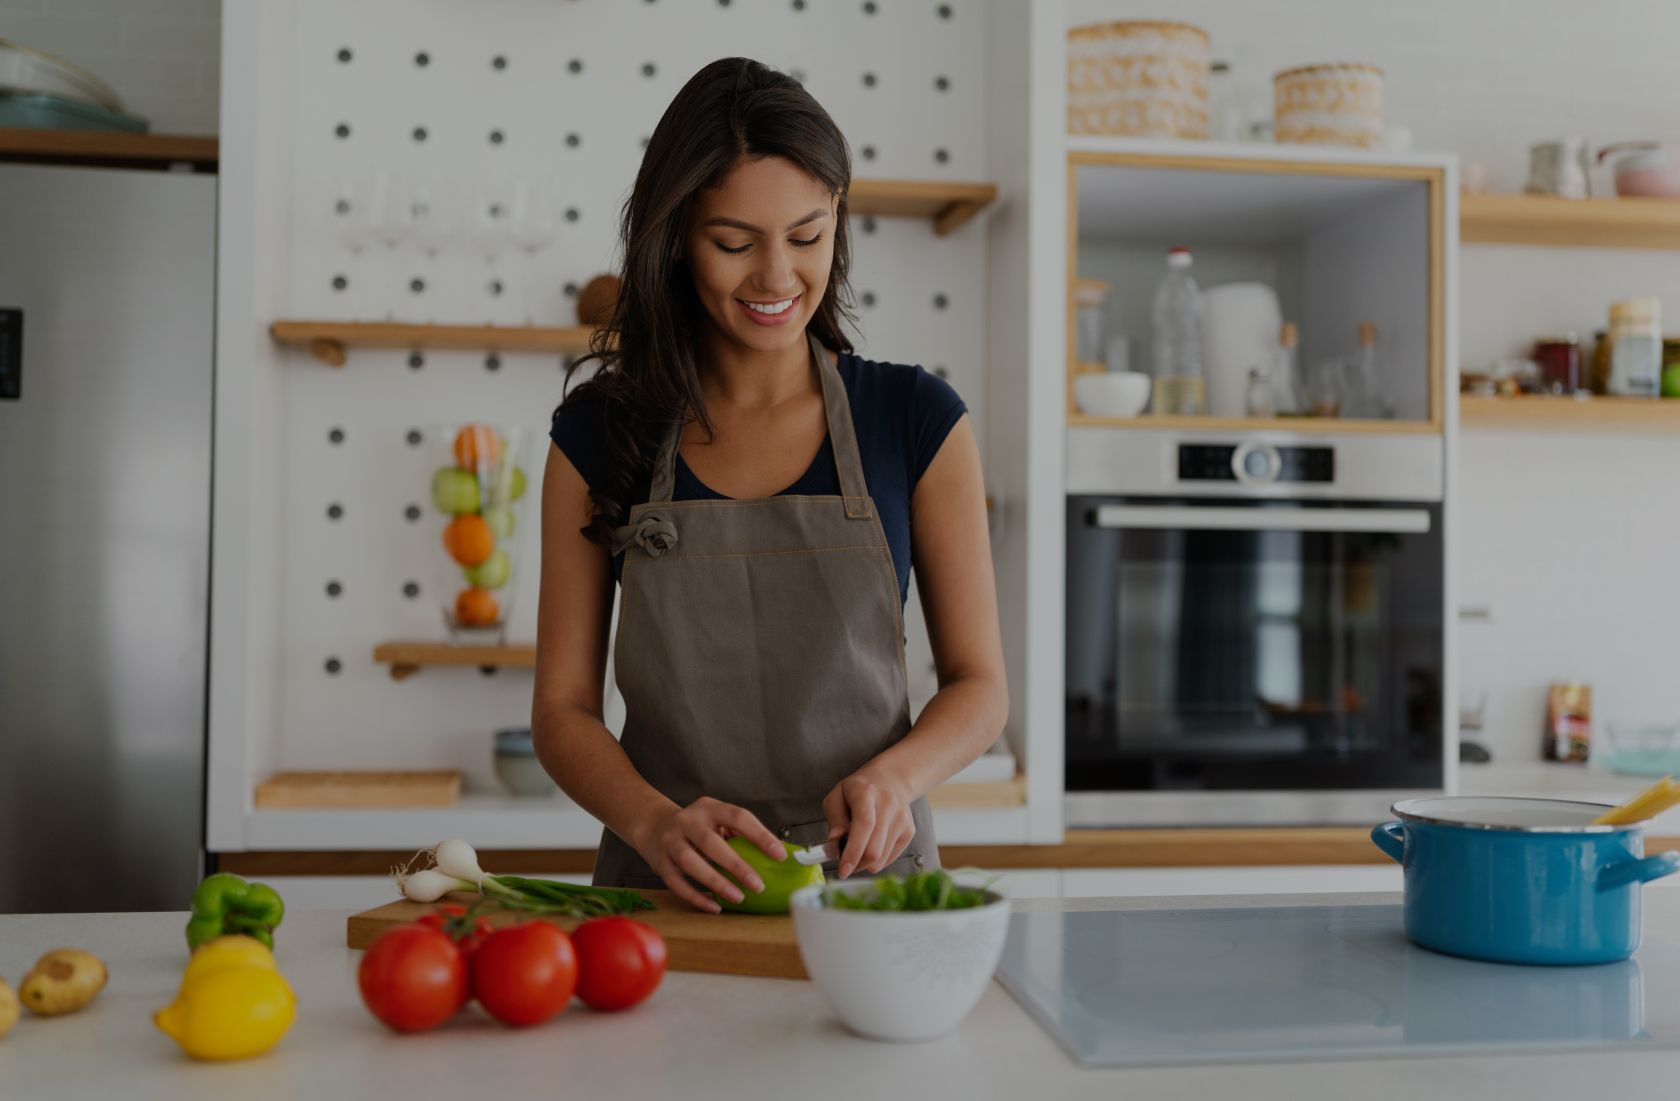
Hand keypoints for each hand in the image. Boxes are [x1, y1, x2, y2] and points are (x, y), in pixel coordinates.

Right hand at [631, 797, 786, 912]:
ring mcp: (670, 841)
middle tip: (758, 884)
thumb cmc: (697, 827)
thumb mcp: (716, 820)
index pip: (738, 817)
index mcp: (709, 808)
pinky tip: (714, 907)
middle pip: (710, 842)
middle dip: (736, 865)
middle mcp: (687, 821)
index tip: (780, 855)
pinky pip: (676, 882)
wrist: (653, 825)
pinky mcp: (660, 862)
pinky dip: (695, 897)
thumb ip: (739, 834)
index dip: (760, 835)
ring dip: (715, 882)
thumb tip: (777, 855)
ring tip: (738, 897)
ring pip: (690, 862)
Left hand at [821, 765, 914, 878]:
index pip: (864, 825)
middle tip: (845, 863)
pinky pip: (889, 859)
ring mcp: (902, 819)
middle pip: (874, 849)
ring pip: (881, 859)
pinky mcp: (909, 831)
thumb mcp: (837, 795)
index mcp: (866, 793)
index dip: (853, 851)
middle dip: (856, 864)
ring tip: (857, 850)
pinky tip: (871, 845)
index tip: (843, 870)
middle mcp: (888, 805)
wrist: (891, 780)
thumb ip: (834, 818)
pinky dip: (876, 860)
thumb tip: (834, 840)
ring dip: (864, 864)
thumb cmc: (859, 790)